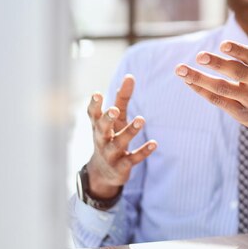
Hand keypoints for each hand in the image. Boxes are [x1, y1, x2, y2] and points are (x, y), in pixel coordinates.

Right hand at [85, 75, 156, 198]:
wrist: (104, 172)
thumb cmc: (110, 136)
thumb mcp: (116, 119)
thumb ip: (122, 98)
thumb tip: (130, 76)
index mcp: (98, 126)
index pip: (93, 114)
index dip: (94, 105)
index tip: (97, 94)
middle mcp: (102, 139)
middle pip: (102, 129)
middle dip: (107, 119)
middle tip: (114, 110)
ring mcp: (111, 154)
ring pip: (118, 143)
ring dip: (129, 132)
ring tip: (141, 119)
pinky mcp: (122, 166)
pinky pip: (132, 159)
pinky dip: (143, 152)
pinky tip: (154, 143)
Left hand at [175, 11, 247, 134]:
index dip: (238, 51)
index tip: (223, 45)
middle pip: (236, 73)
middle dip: (217, 64)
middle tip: (199, 56)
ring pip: (222, 89)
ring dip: (200, 79)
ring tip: (181, 70)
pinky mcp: (243, 114)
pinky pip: (220, 102)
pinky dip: (203, 92)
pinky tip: (189, 82)